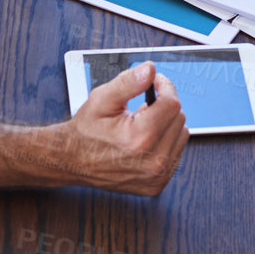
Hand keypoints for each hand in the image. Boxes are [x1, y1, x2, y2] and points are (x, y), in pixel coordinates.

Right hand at [65, 62, 188, 195]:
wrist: (72, 161)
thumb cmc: (86, 132)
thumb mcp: (101, 100)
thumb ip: (128, 82)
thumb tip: (150, 70)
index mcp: (140, 138)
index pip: (171, 103)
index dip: (164, 86)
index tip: (155, 82)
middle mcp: (153, 160)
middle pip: (179, 117)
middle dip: (163, 106)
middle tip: (141, 108)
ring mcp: (157, 175)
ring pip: (182, 133)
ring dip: (166, 124)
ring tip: (141, 125)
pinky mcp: (158, 183)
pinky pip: (177, 151)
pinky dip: (165, 141)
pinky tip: (145, 141)